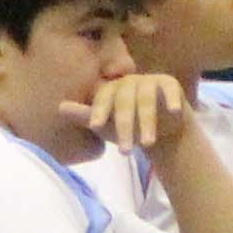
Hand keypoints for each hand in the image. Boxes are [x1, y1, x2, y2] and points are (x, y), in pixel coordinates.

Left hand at [67, 70, 193, 154]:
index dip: (99, 112)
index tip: (95, 126)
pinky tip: (173, 111)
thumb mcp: (106, 126)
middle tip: (124, 152)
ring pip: (146, 100)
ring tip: (147, 145)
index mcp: (111, 89)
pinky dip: (172, 99)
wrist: (162, 132)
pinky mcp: (170, 83)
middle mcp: (129, 81)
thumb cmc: (129, 127)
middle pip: (124, 102)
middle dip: (125, 128)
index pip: (103, 98)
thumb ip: (84, 116)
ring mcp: (150, 80)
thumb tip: (59, 107)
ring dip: (147, 123)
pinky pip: (170, 89)